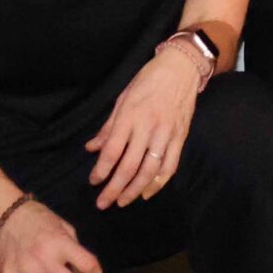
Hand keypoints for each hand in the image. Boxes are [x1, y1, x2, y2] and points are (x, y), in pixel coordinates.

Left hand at [87, 48, 198, 206]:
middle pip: (129, 166)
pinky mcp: (180, 137)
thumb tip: (91, 148)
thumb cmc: (148, 80)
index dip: (101, 170)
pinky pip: (170, 166)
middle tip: (103, 203)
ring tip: (122, 201)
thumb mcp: (122, 98)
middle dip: (114, 188)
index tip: (93, 182)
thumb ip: (108, 126)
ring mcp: (166, 134)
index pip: (112, 151)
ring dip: (134, 189)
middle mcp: (148, 127)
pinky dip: (158, 183)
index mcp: (130, 116)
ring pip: (149, 170)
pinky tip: (146, 193)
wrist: (181, 68)